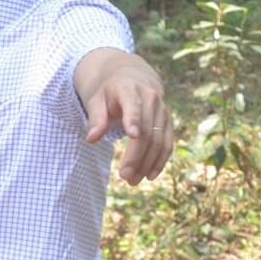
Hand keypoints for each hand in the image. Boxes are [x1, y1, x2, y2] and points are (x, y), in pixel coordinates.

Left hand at [82, 60, 173, 184]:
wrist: (135, 78)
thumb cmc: (111, 92)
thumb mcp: (97, 99)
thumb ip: (95, 118)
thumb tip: (91, 139)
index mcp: (129, 89)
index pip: (132, 104)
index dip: (132, 119)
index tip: (131, 135)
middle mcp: (150, 98)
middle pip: (146, 130)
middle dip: (136, 155)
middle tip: (124, 176)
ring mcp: (162, 111)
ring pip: (159, 140)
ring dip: (147, 163)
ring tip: (133, 180)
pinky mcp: (168, 122)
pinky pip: (167, 143)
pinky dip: (160, 160)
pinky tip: (150, 175)